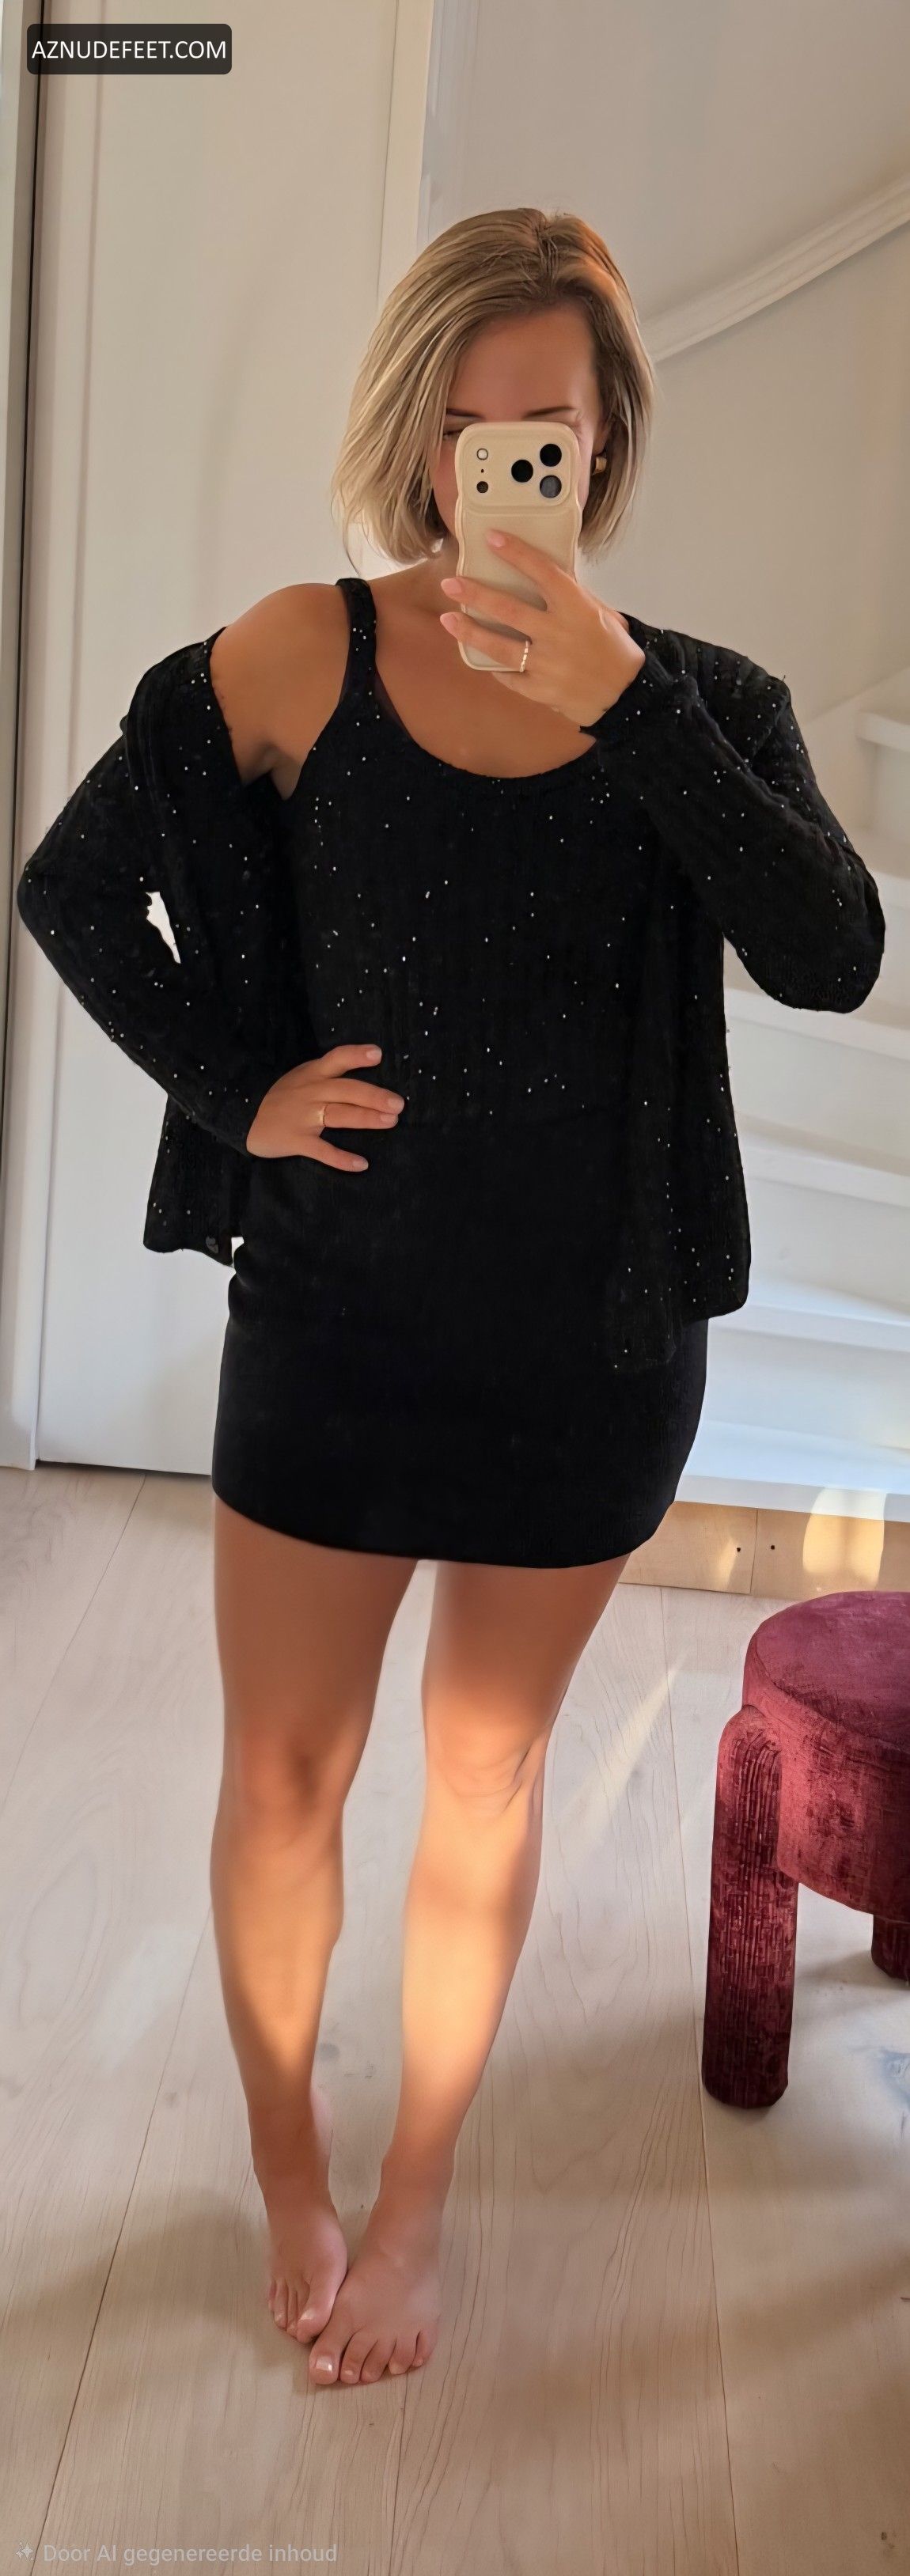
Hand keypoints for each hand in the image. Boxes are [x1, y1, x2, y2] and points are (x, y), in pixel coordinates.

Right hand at [245, 1043, 404, 1168]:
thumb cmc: (283, 1097)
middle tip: (398, 1104)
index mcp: (313, 1074)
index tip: (378, 1054)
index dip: (356, 1055)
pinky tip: (361, 1164)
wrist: (244, 1116)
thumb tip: (366, 1079)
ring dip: (366, 1118)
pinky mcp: (297, 1140)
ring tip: (390, 1122)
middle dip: (374, 1096)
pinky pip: (322, 1150)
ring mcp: (304, 1117)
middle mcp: (311, 1092)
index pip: (336, 1059)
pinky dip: (341, 1158)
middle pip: (346, 1090)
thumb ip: (328, 1074)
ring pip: (339, 1115)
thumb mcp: (302, 1077)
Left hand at [438, 528, 644, 727]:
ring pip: (499, 646)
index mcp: (576, 607)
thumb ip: (571, 596)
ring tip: (448, 620)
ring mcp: (547, 664)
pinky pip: (509, 676)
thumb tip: (541, 578)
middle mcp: (558, 633)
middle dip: (475, 594)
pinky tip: (479, 656)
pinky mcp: (540, 690)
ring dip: (470, 631)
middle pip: (509, 609)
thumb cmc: (614, 649)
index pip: (542, 572)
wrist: (626, 694)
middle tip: (451, 583)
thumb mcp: (600, 613)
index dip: (516, 553)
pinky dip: (494, 666)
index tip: (492, 539)